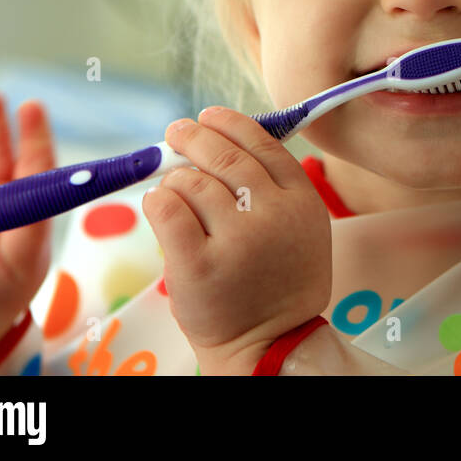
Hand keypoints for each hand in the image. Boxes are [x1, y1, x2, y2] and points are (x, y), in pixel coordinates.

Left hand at [142, 106, 334, 373]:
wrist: (270, 345)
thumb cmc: (278, 286)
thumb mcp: (302, 231)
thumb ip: (275, 190)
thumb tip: (225, 142)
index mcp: (302, 203)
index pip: (263, 144)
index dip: (232, 123)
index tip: (210, 115)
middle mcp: (272, 215)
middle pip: (225, 156)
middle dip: (193, 136)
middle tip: (176, 131)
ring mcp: (236, 240)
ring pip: (191, 181)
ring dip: (174, 178)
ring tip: (172, 187)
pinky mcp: (198, 264)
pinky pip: (167, 209)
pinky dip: (158, 200)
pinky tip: (160, 205)